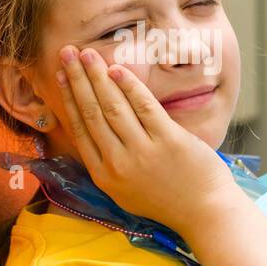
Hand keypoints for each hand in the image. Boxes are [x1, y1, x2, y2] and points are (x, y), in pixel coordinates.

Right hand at [53, 45, 235, 234]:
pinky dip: (129, 85)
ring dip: (97, 76)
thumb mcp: (126, 190)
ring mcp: (143, 151)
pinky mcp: (168, 140)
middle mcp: (118, 163)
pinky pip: (144, 106)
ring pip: (112, 106)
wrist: (204, 212)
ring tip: (88, 53)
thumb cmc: (167, 199)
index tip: (62, 76)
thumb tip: (91, 128)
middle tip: (67, 53)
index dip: (69, 98)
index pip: (80, 129)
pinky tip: (117, 69)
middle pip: (92, 112)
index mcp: (103, 175)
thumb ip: (108, 162)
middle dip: (78, 79)